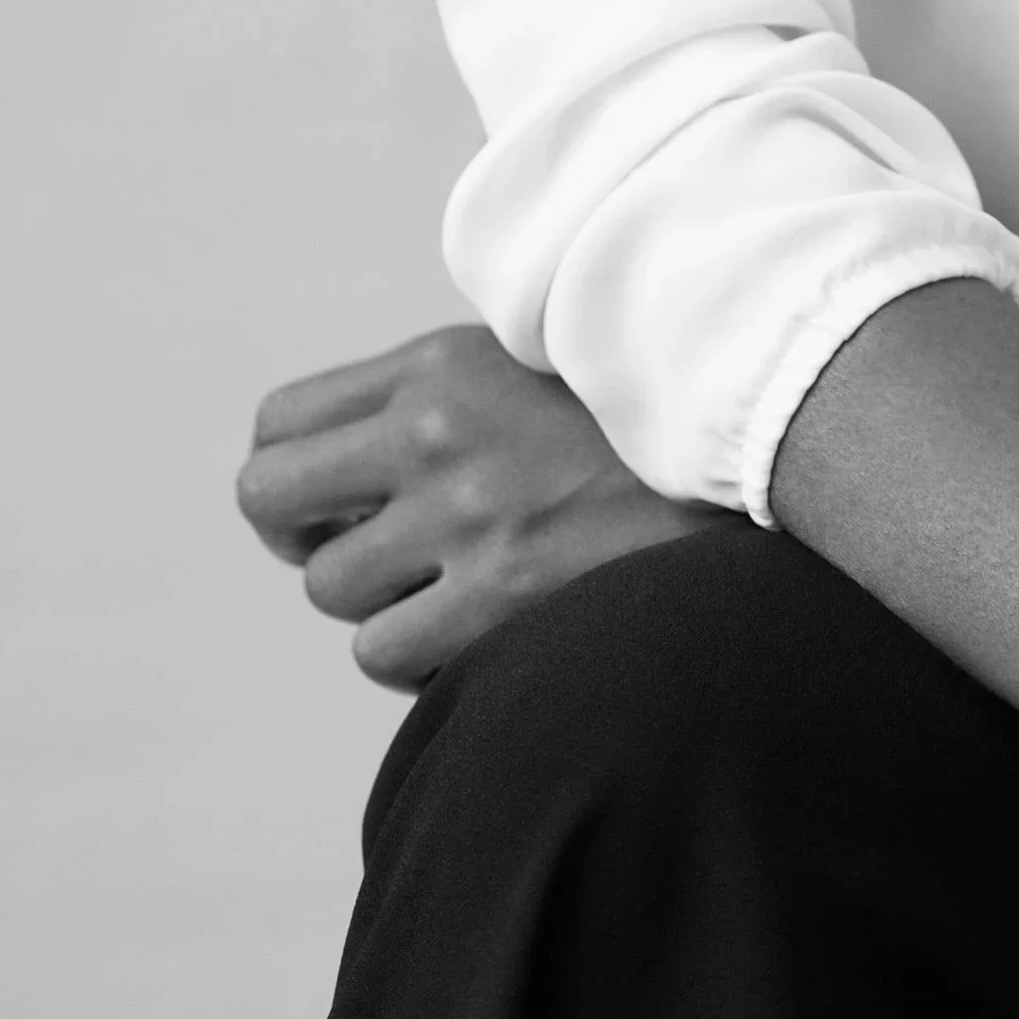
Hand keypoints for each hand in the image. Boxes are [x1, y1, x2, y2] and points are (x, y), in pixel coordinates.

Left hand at [235, 323, 727, 688]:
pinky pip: (384, 652)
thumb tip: (344, 457)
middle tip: (366, 552)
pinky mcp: (495, 599)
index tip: (337, 502)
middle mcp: (436, 428)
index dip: (293, 476)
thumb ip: (442, 396)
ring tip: (459, 587)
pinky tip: (488, 627)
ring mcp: (464, 515)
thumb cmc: (633, 435)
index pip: (282, 420)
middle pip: (267, 498)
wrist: (751, 468)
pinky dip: (422, 656)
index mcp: (442, 361)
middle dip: (302, 538)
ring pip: (331, 588)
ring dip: (382, 603)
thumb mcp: (535, 367)